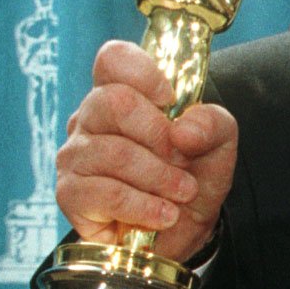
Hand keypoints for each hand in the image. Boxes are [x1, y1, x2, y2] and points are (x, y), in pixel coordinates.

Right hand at [56, 41, 236, 260]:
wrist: (183, 229)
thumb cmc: (192, 173)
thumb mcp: (219, 143)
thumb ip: (213, 123)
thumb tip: (183, 129)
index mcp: (123, 92)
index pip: (113, 59)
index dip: (142, 71)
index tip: (169, 98)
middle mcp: (91, 118)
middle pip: (114, 101)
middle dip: (159, 134)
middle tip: (181, 158)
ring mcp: (76, 155)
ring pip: (114, 152)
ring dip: (159, 177)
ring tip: (181, 193)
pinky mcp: (70, 194)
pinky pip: (105, 193)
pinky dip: (143, 206)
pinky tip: (163, 214)